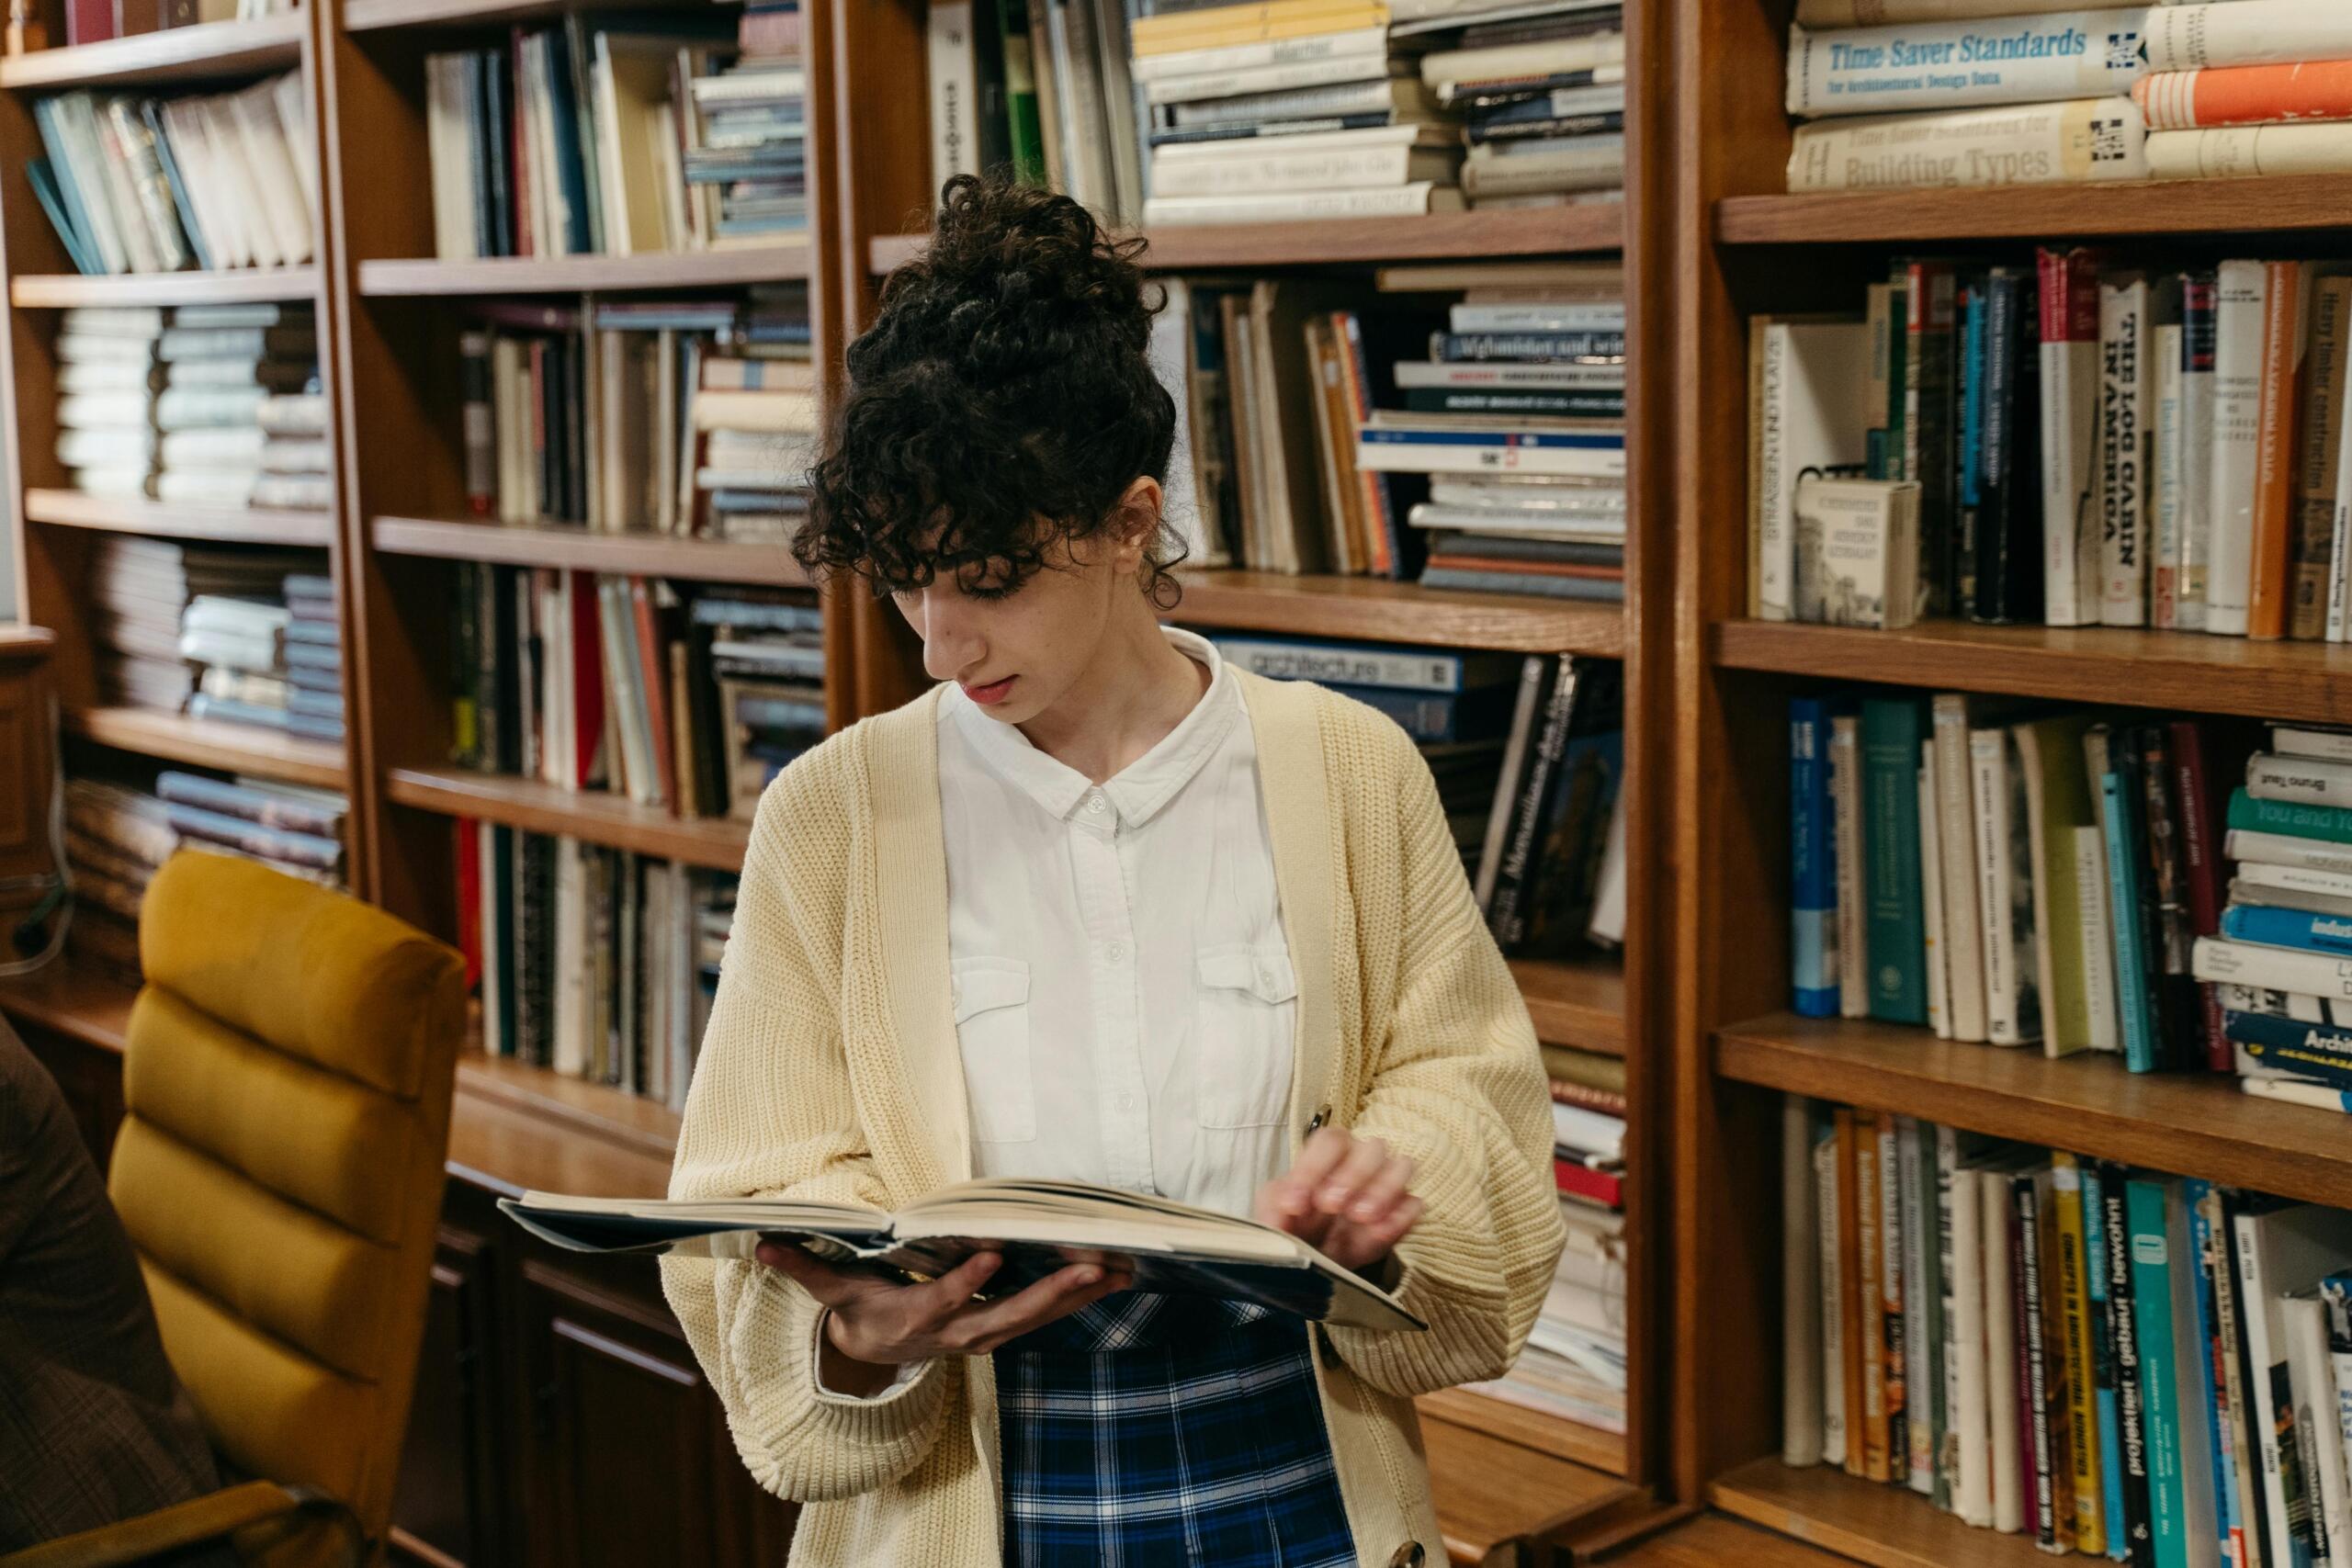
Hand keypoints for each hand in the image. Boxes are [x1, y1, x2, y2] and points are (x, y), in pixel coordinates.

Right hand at [755, 1242, 1130, 1395]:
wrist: (878, 1357)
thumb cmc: (861, 1311)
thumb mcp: (832, 1291)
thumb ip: (805, 1267)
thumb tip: (763, 1244)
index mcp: (917, 1317)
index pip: (945, 1298)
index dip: (968, 1279)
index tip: (993, 1255)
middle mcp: (959, 1330)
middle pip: (1009, 1314)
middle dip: (1050, 1292)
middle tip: (1088, 1266)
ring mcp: (986, 1333)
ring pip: (1038, 1316)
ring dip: (1080, 1293)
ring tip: (1120, 1267)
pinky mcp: (1005, 1329)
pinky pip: (1048, 1314)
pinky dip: (1081, 1296)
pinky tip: (1116, 1275)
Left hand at [1253, 1127, 1421, 1275]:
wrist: (1316, 1257)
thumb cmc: (1296, 1223)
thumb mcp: (1275, 1213)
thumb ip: (1273, 1207)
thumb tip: (1285, 1212)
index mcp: (1329, 1152)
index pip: (1330, 1141)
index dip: (1313, 1169)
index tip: (1294, 1205)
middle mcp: (1363, 1160)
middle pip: (1372, 1147)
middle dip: (1352, 1175)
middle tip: (1331, 1206)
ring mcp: (1388, 1184)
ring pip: (1403, 1166)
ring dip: (1382, 1189)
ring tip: (1359, 1217)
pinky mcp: (1402, 1213)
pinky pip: (1414, 1205)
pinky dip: (1400, 1216)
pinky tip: (1378, 1232)